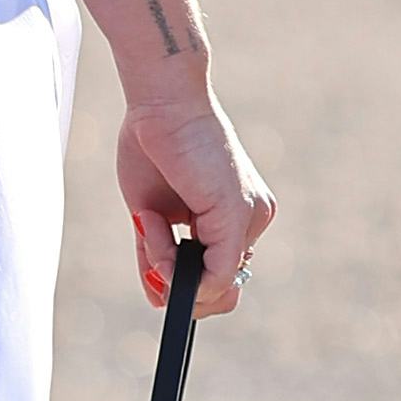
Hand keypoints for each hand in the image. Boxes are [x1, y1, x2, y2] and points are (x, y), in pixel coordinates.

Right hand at [117, 82, 274, 313]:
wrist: (161, 102)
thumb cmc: (154, 146)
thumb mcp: (152, 216)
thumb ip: (159, 256)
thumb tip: (159, 298)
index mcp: (235, 217)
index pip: (221, 277)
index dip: (188, 289)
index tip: (156, 274)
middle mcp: (251, 219)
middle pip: (223, 290)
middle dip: (181, 288)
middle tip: (152, 259)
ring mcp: (250, 218)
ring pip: (214, 283)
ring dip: (169, 268)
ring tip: (149, 223)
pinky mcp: (238, 215)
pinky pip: (215, 273)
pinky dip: (174, 261)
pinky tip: (156, 224)